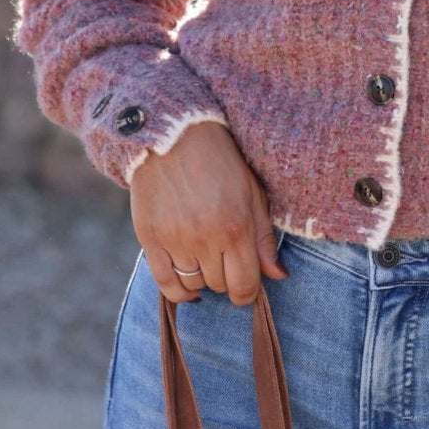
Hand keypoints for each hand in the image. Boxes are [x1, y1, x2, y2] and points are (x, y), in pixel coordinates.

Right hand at [129, 120, 288, 306]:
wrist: (173, 136)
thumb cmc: (220, 162)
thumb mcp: (253, 194)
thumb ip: (265, 238)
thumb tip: (279, 276)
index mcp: (236, 227)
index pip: (245, 285)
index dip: (248, 292)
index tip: (247, 284)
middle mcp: (205, 239)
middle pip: (220, 286)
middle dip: (227, 278)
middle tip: (225, 257)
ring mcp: (175, 240)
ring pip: (194, 285)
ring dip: (203, 278)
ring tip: (205, 257)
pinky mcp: (150, 239)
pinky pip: (166, 284)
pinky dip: (179, 291)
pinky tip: (188, 285)